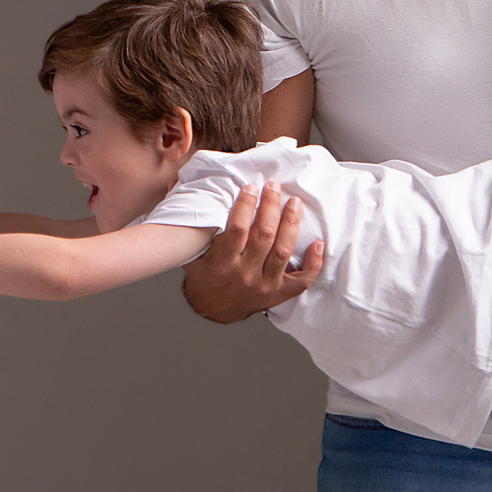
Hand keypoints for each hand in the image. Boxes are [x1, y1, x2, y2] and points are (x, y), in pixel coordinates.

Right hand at [180, 182, 324, 322]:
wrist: (212, 309)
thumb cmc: (203, 274)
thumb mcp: (190, 250)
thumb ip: (187, 219)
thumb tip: (174, 182)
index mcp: (221, 264)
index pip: (237, 230)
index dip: (245, 205)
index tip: (250, 187)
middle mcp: (244, 275)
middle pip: (263, 236)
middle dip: (270, 207)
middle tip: (274, 187)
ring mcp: (264, 285)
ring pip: (283, 251)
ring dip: (290, 224)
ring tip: (294, 203)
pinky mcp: (278, 293)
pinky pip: (301, 280)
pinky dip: (313, 262)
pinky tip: (317, 243)